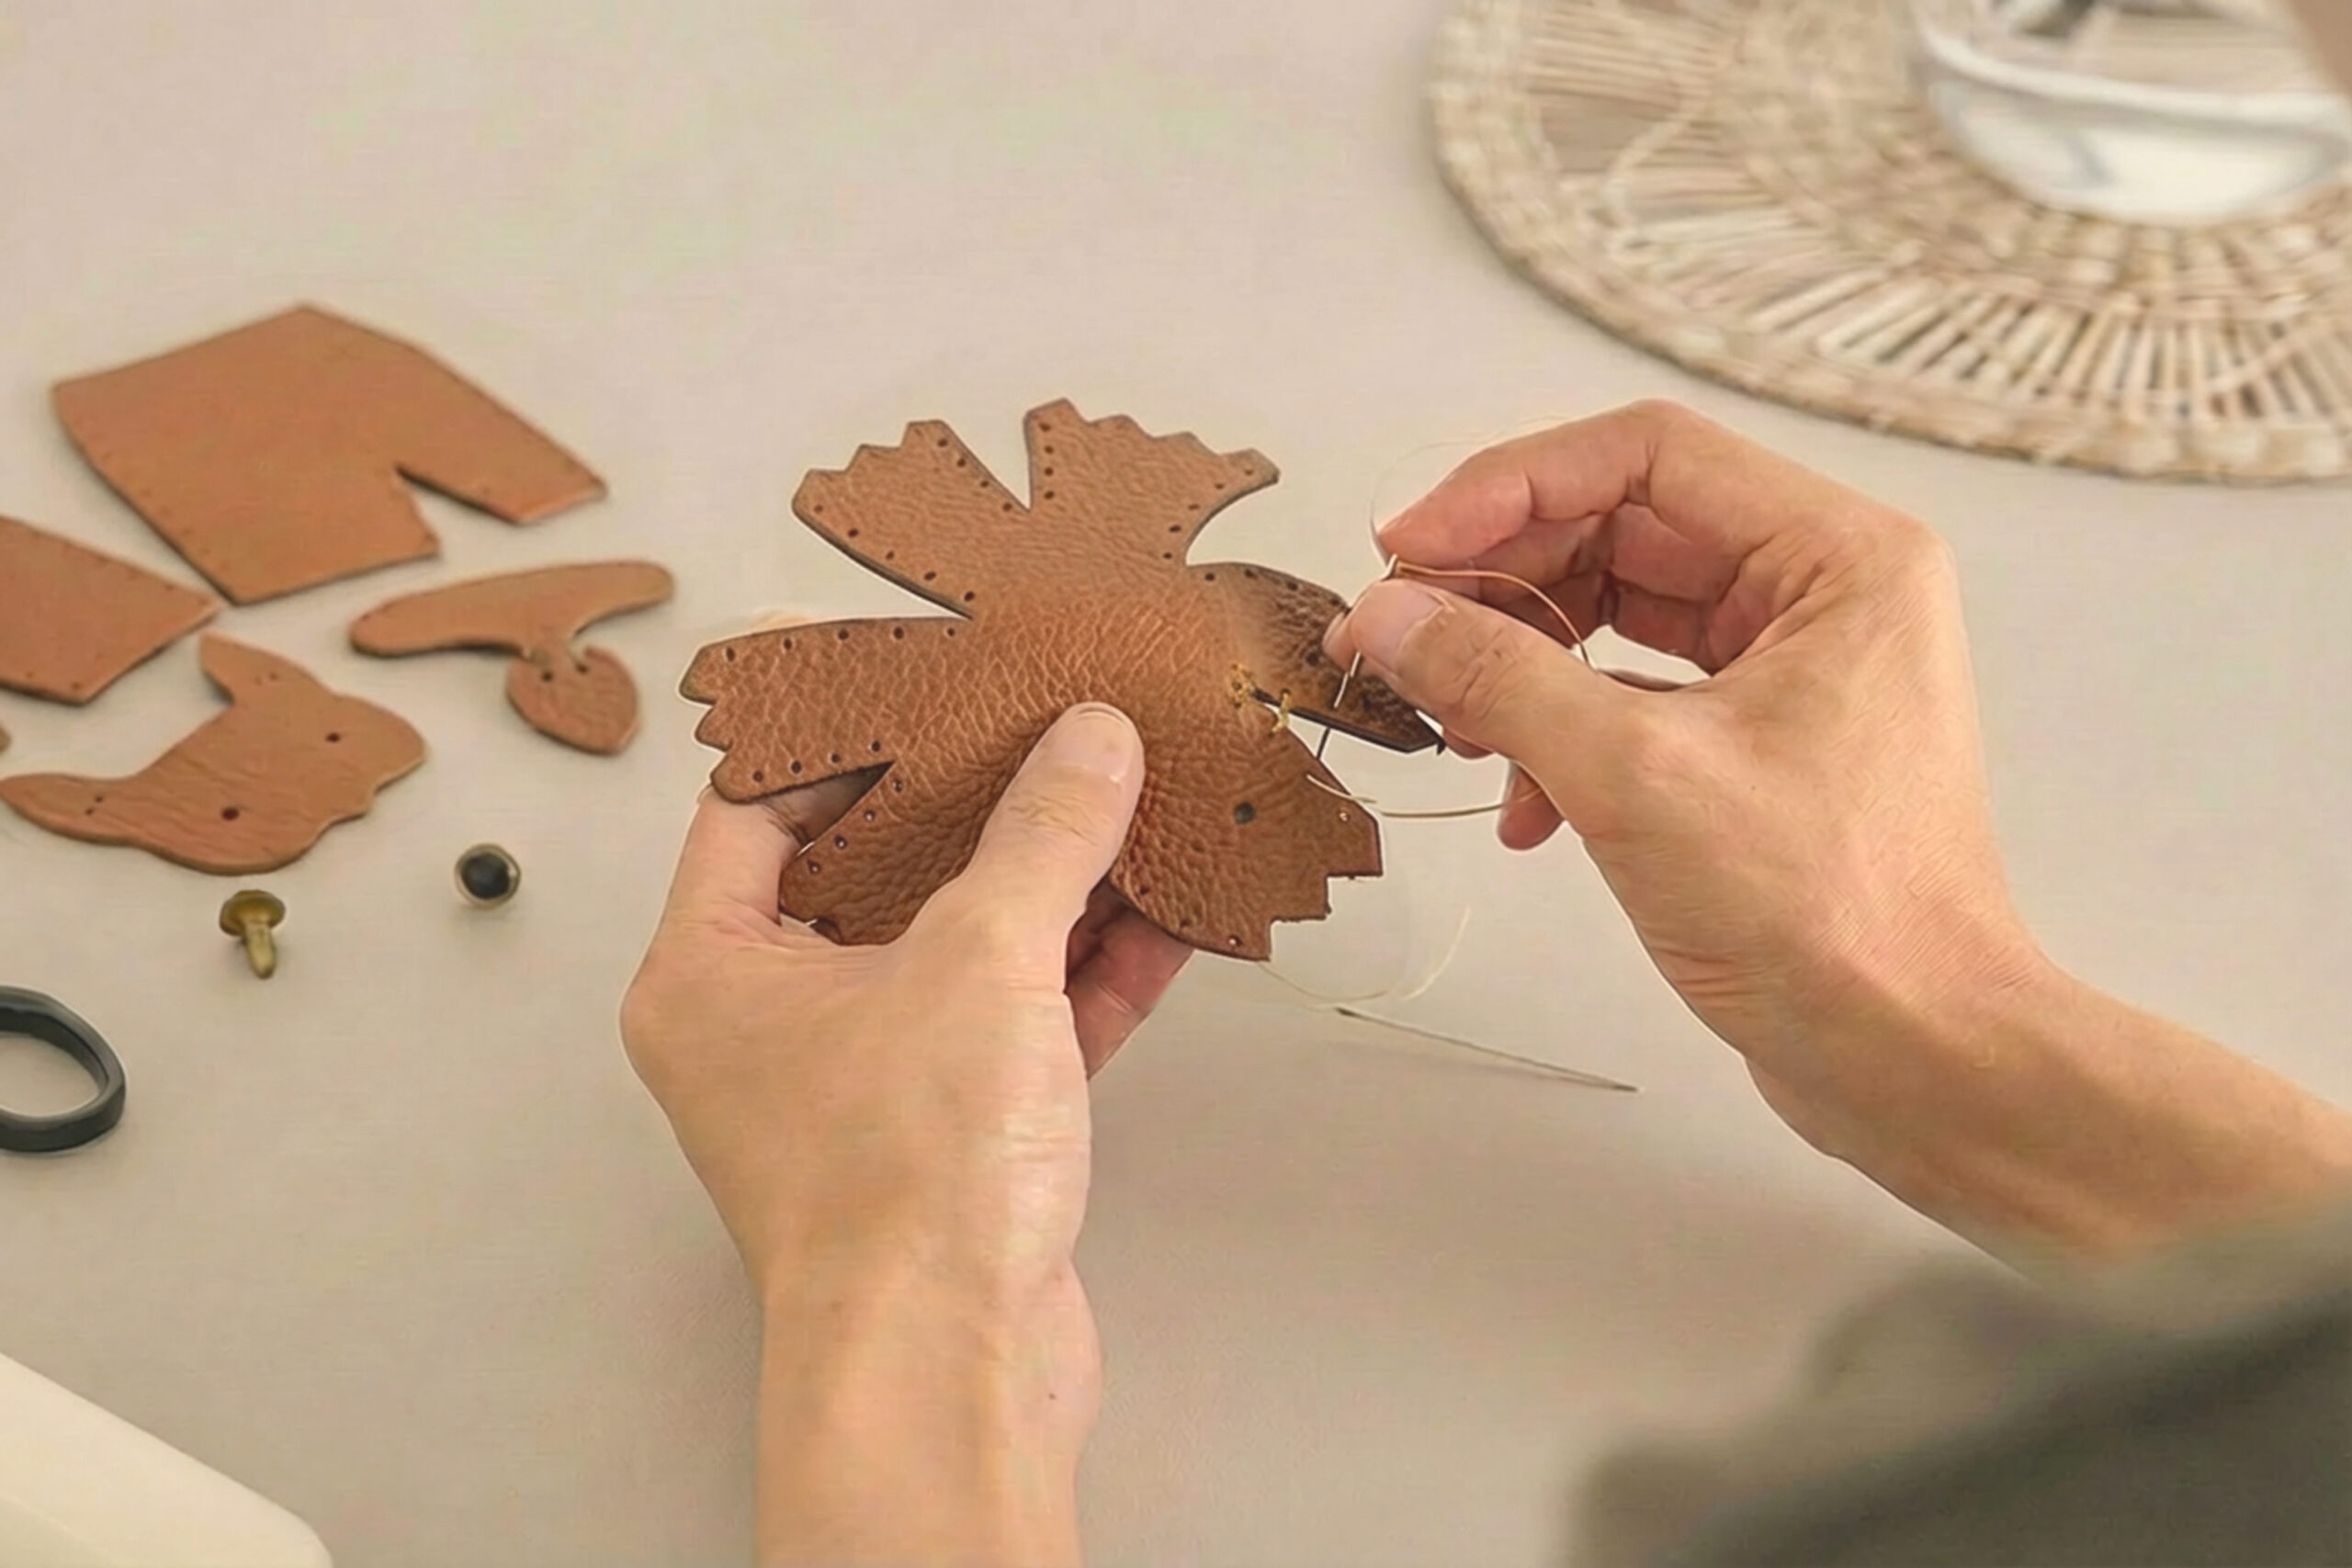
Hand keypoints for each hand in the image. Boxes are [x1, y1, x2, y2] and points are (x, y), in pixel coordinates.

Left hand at [622, 704, 1188, 1564]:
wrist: (951, 1373)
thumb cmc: (900, 1195)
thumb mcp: (980, 963)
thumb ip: (1041, 838)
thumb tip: (1085, 743)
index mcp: (712, 972)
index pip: (755, 805)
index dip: (836, 727)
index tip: (917, 671)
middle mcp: (774, 1024)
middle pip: (873, 869)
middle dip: (973, 800)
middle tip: (1040, 719)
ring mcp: (866, 1080)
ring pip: (961, 945)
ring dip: (1050, 880)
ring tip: (1126, 796)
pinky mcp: (954, 1132)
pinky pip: (1021, 1018)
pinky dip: (1087, 968)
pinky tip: (1164, 910)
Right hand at [1327, 401, 2351, 1253]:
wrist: (1914, 1060)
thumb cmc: (1825, 915)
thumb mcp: (1635, 776)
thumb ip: (1497, 676)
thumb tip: (1382, 611)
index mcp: (1837, 557)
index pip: (1644, 455)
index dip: (1507, 487)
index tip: (1405, 548)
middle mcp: (1822, 592)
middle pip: (1621, 528)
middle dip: (1502, 584)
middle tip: (1402, 638)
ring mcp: (1791, 670)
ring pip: (1615, 614)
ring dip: (1521, 665)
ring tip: (1457, 732)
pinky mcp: (1757, 746)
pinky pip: (1630, 695)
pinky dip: (1560, 735)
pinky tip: (1523, 812)